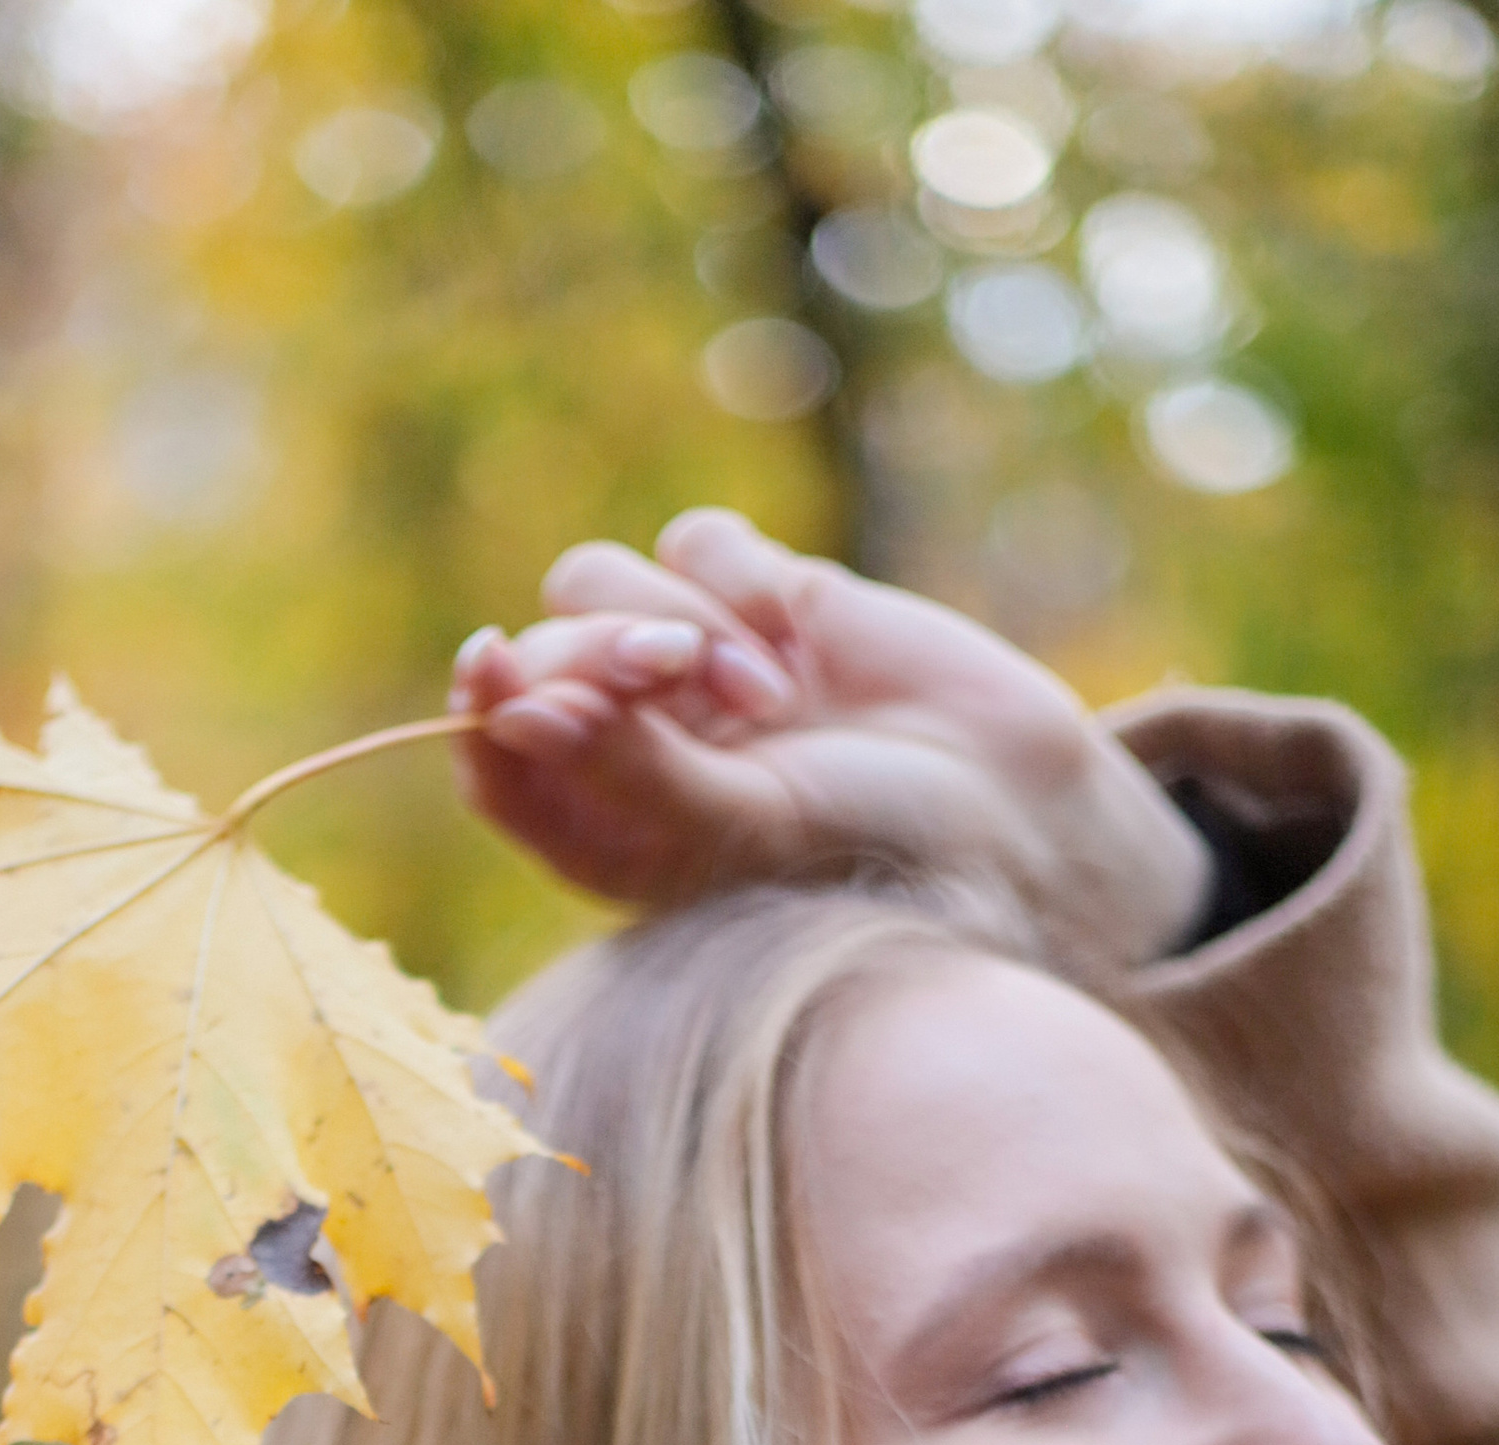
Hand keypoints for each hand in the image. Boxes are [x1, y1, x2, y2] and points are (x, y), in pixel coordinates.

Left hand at [450, 511, 1214, 978]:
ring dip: (677, 622)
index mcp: (609, 833)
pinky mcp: (757, 596)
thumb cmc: (869, 850)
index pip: (498, 759)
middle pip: (546, 654)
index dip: (488, 708)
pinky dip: (735, 578)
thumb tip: (510, 710)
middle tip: (679, 680)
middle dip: (601, 657)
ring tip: (769, 694)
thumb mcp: (742, 828)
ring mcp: (690, 666)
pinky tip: (800, 643)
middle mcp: (635, 748)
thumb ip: (626, 769)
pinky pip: (693, 541)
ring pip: (599, 583)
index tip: (495, 670)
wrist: (1010, 804)